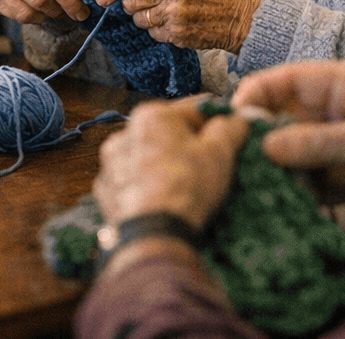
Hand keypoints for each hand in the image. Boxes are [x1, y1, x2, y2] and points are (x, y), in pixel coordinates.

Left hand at [93, 98, 249, 229]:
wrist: (154, 235)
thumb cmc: (187, 186)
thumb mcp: (220, 152)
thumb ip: (230, 127)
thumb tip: (237, 119)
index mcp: (151, 115)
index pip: (193, 109)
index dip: (216, 124)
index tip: (229, 138)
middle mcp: (123, 134)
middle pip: (167, 134)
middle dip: (188, 147)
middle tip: (209, 168)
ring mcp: (110, 165)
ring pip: (147, 158)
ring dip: (164, 166)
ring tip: (186, 189)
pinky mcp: (106, 193)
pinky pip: (133, 183)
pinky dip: (147, 188)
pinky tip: (164, 202)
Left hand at [95, 0, 261, 51]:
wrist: (239, 11)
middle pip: (130, 0)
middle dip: (132, 4)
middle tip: (148, 3)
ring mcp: (174, 11)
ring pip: (139, 19)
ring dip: (145, 19)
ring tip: (166, 12)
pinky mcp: (177, 32)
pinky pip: (153, 33)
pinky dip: (159, 30)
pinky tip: (176, 23)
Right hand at [232, 61, 344, 240]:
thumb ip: (318, 144)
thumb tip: (266, 145)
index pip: (286, 79)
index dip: (255, 95)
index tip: (232, 122)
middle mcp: (339, 109)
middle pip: (284, 117)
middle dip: (267, 139)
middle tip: (251, 164)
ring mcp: (343, 143)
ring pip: (295, 152)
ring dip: (289, 170)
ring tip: (288, 187)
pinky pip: (315, 178)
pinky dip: (311, 190)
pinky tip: (323, 199)